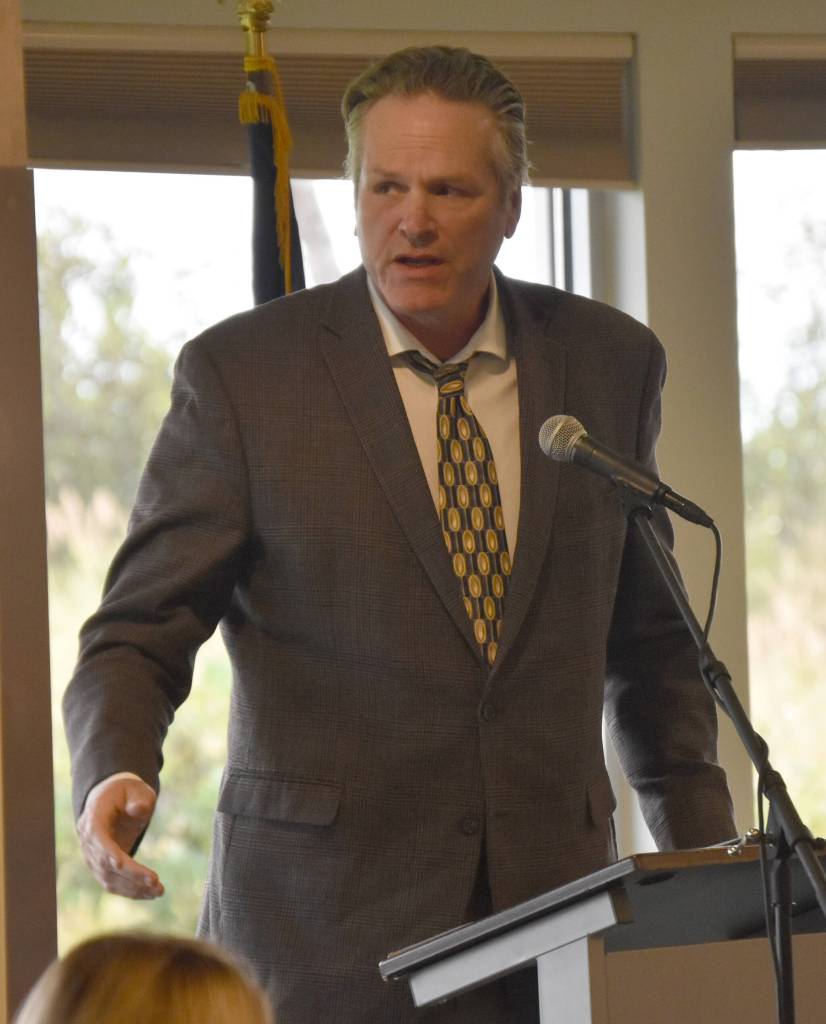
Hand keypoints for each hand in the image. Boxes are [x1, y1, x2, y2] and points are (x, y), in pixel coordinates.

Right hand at [76, 775, 163, 898]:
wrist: (112, 799)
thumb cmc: (127, 793)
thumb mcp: (137, 789)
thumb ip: (139, 799)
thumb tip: (138, 811)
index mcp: (93, 818)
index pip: (98, 840)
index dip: (109, 854)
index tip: (124, 865)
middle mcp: (88, 840)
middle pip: (105, 864)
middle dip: (130, 876)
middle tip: (156, 883)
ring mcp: (92, 856)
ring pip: (108, 879)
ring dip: (133, 888)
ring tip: (159, 892)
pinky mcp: (101, 867)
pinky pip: (113, 883)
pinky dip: (131, 890)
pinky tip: (151, 893)